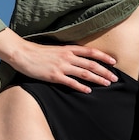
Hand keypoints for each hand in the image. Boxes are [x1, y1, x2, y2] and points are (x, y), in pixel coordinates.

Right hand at [0, 27, 117, 92]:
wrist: (23, 54)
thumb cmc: (40, 52)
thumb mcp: (57, 50)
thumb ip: (69, 54)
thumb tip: (81, 59)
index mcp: (69, 49)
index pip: (91, 52)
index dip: (104, 57)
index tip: (114, 62)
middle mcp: (68, 56)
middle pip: (91, 64)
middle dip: (105, 71)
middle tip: (114, 78)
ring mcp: (62, 66)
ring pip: (85, 73)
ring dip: (97, 79)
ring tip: (107, 84)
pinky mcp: (54, 76)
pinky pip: (71, 82)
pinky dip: (81, 86)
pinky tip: (88, 91)